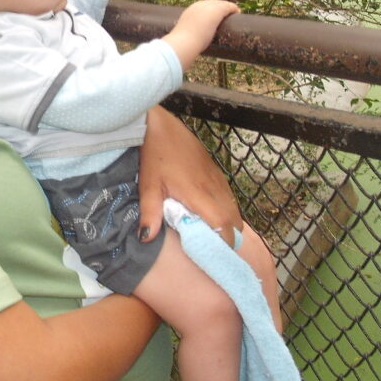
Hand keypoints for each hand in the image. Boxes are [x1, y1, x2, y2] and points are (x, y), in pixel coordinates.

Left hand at [138, 107, 241, 245]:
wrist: (160, 126)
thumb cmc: (153, 155)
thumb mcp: (147, 186)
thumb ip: (149, 213)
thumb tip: (146, 238)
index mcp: (199, 194)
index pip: (223, 226)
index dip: (223, 243)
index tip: (215, 255)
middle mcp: (214, 188)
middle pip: (234, 221)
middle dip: (228, 237)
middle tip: (212, 248)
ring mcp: (217, 178)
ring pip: (234, 208)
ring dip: (227, 223)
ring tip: (210, 233)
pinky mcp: (216, 171)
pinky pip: (228, 196)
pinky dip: (225, 208)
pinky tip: (208, 212)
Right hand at [162, 0, 238, 69]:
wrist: (184, 42)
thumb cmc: (183, 45)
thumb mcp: (185, 37)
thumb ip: (188, 39)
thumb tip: (190, 48)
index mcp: (188, 12)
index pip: (202, 8)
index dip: (210, 12)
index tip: (214, 19)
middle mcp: (197, 6)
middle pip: (212, 3)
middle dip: (220, 9)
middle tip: (225, 17)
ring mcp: (207, 7)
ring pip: (220, 4)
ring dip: (227, 9)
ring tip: (234, 15)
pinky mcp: (217, 10)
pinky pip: (228, 6)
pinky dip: (233, 9)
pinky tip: (238, 12)